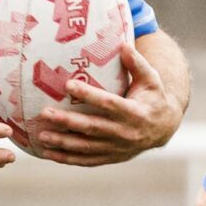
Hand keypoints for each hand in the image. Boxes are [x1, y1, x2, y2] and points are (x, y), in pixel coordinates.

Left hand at [30, 41, 179, 166]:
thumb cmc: (153, 98)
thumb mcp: (151, 80)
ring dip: (63, 142)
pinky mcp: (111, 157)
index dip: (89, 95)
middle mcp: (125, 133)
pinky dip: (67, 159)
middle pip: (93, 127)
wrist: (163, 128)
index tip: (68, 84)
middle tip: (45, 112)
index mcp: (135, 113)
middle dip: (68, 122)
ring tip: (42, 136)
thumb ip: (137, 63)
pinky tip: (48, 153)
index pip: (109, 103)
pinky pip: (86, 160)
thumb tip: (124, 44)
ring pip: (87, 147)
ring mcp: (117, 148)